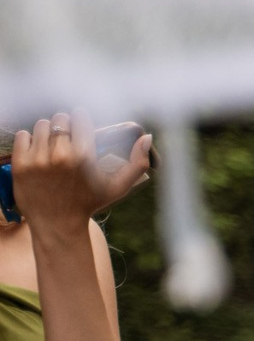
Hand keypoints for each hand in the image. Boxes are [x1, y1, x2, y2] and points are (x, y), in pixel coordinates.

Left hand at [8, 116, 150, 234]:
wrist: (57, 224)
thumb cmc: (89, 203)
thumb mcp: (118, 186)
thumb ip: (138, 162)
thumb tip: (147, 137)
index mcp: (84, 157)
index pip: (79, 116)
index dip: (81, 121)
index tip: (81, 129)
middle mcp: (60, 156)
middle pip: (60, 119)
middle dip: (65, 126)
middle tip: (67, 139)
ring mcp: (37, 160)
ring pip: (41, 125)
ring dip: (47, 132)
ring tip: (52, 147)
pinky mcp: (20, 164)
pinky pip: (23, 136)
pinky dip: (29, 141)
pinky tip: (38, 153)